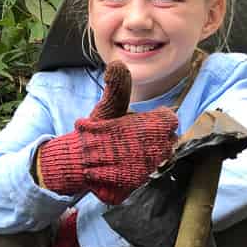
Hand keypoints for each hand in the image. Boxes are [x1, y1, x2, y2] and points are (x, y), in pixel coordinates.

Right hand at [37, 62, 177, 204]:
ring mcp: (149, 169)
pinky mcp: (141, 183)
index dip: (157, 120)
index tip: (143, 123)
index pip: (170, 120)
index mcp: (151, 127)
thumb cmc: (94, 132)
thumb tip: (117, 63)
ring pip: (160, 158)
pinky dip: (141, 171)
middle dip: (155, 139)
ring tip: (130, 153)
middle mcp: (155, 149)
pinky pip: (150, 175)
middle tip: (134, 139)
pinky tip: (127, 167)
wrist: (76, 163)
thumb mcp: (107, 107)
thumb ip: (117, 87)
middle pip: (169, 141)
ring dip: (149, 155)